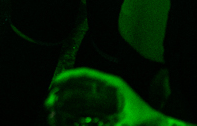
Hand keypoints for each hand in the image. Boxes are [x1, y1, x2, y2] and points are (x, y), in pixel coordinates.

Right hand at [47, 69, 170, 125]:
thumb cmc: (147, 121)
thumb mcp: (128, 124)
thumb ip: (112, 125)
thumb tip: (85, 123)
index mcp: (114, 85)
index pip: (88, 74)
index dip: (69, 77)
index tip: (55, 83)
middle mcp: (109, 89)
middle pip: (82, 84)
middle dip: (64, 90)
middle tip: (49, 99)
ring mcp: (109, 100)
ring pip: (83, 96)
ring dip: (68, 101)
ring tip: (53, 107)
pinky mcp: (109, 111)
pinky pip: (89, 108)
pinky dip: (77, 110)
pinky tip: (66, 117)